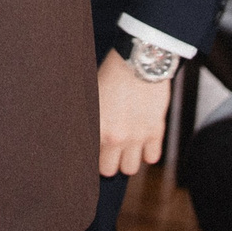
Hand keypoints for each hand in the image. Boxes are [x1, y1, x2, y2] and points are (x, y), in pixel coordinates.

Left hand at [97, 50, 171, 176]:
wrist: (140, 60)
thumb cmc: (112, 73)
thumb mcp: (91, 96)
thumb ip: (87, 120)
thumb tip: (76, 135)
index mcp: (97, 128)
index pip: (89, 160)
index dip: (91, 156)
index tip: (92, 152)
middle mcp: (116, 137)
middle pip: (110, 170)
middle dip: (108, 161)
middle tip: (108, 149)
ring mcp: (137, 136)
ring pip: (130, 169)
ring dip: (127, 159)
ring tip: (126, 146)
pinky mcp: (156, 131)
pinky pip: (152, 158)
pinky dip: (148, 152)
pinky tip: (143, 140)